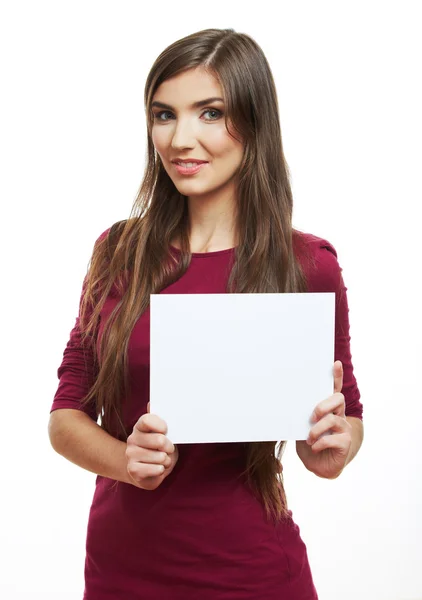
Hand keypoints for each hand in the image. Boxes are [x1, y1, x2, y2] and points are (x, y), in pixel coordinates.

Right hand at [125, 402, 178, 489]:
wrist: (148, 471)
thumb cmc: (159, 449)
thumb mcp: (162, 433)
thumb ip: (158, 419)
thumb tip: (151, 403)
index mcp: (140, 426)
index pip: (148, 420)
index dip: (161, 425)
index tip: (166, 430)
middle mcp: (132, 438)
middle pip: (159, 439)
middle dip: (169, 447)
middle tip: (168, 449)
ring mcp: (131, 454)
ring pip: (160, 456)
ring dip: (166, 461)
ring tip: (162, 460)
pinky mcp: (133, 470)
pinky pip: (156, 469)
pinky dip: (161, 470)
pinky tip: (158, 469)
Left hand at [296, 361, 351, 478]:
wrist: (319, 466)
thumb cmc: (311, 443)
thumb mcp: (302, 427)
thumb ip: (301, 415)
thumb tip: (287, 403)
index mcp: (328, 409)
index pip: (333, 389)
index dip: (336, 376)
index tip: (335, 364)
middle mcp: (338, 415)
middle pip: (337, 399)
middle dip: (323, 405)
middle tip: (312, 416)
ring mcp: (344, 428)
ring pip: (333, 419)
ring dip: (316, 429)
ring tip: (309, 438)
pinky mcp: (345, 442)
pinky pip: (334, 439)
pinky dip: (320, 443)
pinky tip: (315, 447)